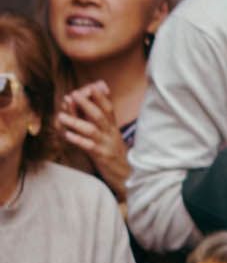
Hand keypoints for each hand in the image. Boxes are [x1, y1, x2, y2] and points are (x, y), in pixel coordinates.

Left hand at [55, 82, 129, 198]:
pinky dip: (78, 140)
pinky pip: (89, 147)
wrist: (128, 178)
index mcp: (113, 128)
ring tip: (61, 116)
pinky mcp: (102, 157)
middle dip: (86, 104)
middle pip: (100, 116)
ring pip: (91, 130)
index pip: (109, 109)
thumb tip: (99, 94)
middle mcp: (111, 134)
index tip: (94, 85)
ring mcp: (107, 145)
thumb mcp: (112, 134)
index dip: (101, 97)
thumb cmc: (116, 154)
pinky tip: (67, 135)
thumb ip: (104, 117)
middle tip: (73, 95)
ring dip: (76, 122)